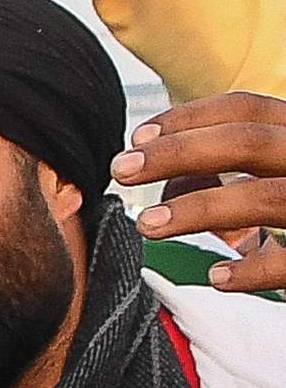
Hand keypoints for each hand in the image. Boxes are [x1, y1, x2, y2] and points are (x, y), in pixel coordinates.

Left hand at [123, 92, 285, 294]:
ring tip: (149, 226)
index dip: (191, 118)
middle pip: (249, 142)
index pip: (251, 109)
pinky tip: (217, 278)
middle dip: (179, 153)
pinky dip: (255, 270)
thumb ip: (256, 162)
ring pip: (266, 199)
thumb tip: (170, 158)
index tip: (138, 136)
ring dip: (201, 210)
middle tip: (121, 169)